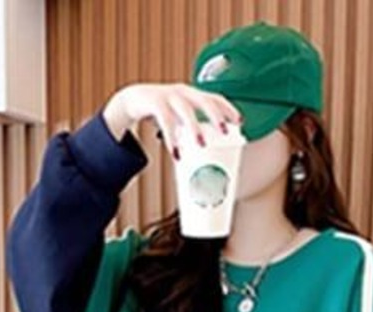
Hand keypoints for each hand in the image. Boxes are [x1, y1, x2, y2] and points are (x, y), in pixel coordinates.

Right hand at [104, 82, 242, 157]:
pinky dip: (171, 137)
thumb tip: (206, 159)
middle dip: (216, 115)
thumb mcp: (179, 117)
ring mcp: (168, 95)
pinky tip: (175, 152)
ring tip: (201, 144)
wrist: (132, 98)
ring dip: (195, 127)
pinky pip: (165, 120)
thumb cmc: (160, 111)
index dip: (228, 108)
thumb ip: (190, 130)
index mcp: (192, 95)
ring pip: (186, 110)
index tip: (240, 122)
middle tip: (224, 131)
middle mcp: (183, 92)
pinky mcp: (154, 102)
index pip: (215, 97)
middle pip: (204, 100)